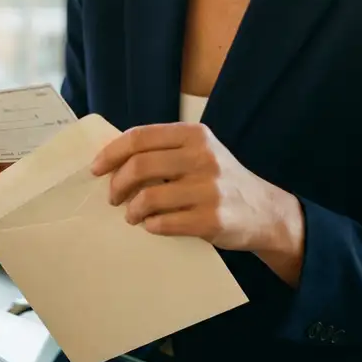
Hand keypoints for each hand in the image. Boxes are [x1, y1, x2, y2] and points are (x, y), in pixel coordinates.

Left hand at [90, 122, 304, 282]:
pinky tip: (152, 225)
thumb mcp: (200, 153)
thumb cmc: (221, 180)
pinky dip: (151, 226)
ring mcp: (209, 189)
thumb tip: (112, 159)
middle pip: (139, 166)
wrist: (265, 211)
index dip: (111, 153)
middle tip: (113, 197)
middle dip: (117, 184)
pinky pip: (164, 223)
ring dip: (132, 210)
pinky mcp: (211, 219)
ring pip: (148, 197)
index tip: (96, 168)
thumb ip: (165, 150)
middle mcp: (203, 157)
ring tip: (132, 216)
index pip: (139, 137)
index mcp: (194, 136)